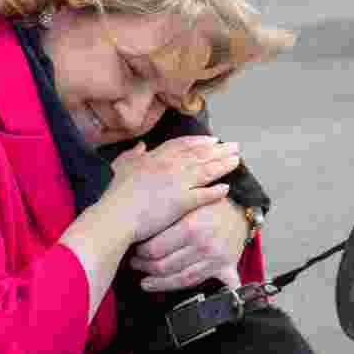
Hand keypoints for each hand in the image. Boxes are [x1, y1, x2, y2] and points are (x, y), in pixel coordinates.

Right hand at [106, 135, 240, 243]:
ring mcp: (178, 182)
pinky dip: (216, 191)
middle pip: (200, 154)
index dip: (200, 142)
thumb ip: (133, 154)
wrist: (117, 213)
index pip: (183, 145)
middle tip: (235, 146)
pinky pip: (204, 194)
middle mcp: (171, 165)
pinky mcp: (182, 201)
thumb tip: (142, 146)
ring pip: (206, 170)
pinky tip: (227, 189)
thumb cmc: (115, 192)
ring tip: (237, 161)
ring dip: (223, 165)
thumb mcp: (121, 165)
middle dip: (219, 150)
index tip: (213, 140)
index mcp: (156, 156)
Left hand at [129, 198, 246, 291]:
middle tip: (136, 265)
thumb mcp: (187, 202)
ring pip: (181, 279)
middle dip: (146, 268)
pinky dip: (195, 290)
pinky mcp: (225, 266)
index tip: (134, 251)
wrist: (241, 204)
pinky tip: (178, 292)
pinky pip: (204, 282)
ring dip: (160, 283)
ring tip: (146, 283)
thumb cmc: (210, 201)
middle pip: (165, 266)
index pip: (155, 249)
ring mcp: (215, 258)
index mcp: (191, 227)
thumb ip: (167, 217)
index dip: (140, 253)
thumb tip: (140, 231)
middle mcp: (203, 245)